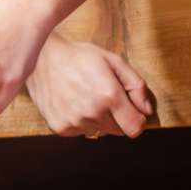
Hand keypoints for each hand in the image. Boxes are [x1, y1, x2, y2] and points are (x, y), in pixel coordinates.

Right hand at [26, 36, 155, 137]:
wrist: (42, 59)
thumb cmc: (81, 57)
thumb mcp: (114, 61)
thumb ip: (136, 86)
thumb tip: (147, 111)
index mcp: (109, 96)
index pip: (135, 128)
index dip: (137, 120)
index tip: (133, 111)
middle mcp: (92, 113)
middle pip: (119, 131)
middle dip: (118, 117)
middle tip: (106, 96)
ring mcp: (75, 122)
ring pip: (100, 131)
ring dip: (99, 119)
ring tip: (87, 97)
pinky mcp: (61, 128)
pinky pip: (82, 132)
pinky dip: (82, 121)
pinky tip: (75, 103)